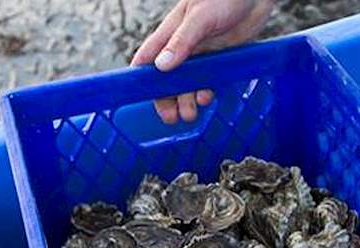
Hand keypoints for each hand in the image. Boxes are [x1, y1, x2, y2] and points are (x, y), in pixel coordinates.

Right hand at [131, 0, 272, 123]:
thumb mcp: (200, 17)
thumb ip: (181, 41)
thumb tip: (162, 67)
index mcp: (170, 33)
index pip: (147, 58)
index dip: (141, 78)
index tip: (140, 97)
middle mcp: (183, 46)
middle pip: (166, 79)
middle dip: (166, 99)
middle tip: (170, 117)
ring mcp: (202, 54)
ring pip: (187, 84)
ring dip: (186, 100)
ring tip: (190, 114)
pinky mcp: (219, 60)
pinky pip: (208, 81)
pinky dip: (205, 91)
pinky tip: (207, 97)